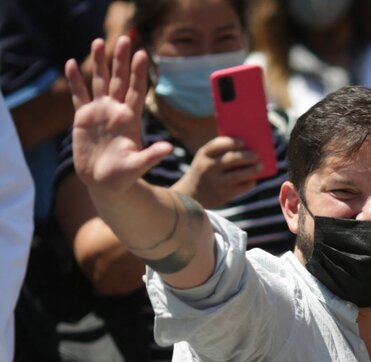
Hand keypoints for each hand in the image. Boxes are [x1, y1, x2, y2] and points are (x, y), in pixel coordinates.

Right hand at [66, 36, 171, 193]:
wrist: (105, 183)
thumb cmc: (124, 177)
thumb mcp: (138, 166)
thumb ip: (152, 156)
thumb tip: (168, 149)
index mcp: (130, 120)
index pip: (136, 91)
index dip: (138, 73)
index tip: (142, 53)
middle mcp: (116, 112)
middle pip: (118, 80)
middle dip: (120, 60)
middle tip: (124, 38)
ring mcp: (100, 113)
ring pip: (98, 82)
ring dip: (98, 63)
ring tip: (98, 41)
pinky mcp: (83, 119)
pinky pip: (79, 95)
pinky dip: (75, 80)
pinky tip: (71, 63)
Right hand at [174, 137, 262, 207]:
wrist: (190, 195)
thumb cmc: (204, 171)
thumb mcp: (205, 158)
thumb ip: (220, 152)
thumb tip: (248, 147)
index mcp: (203, 155)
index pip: (218, 144)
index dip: (232, 142)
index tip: (243, 142)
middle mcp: (208, 168)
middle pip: (231, 159)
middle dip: (247, 156)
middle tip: (256, 154)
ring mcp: (216, 182)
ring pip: (238, 175)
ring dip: (252, 170)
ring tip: (260, 165)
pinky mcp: (223, 195)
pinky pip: (240, 188)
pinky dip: (249, 183)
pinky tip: (253, 179)